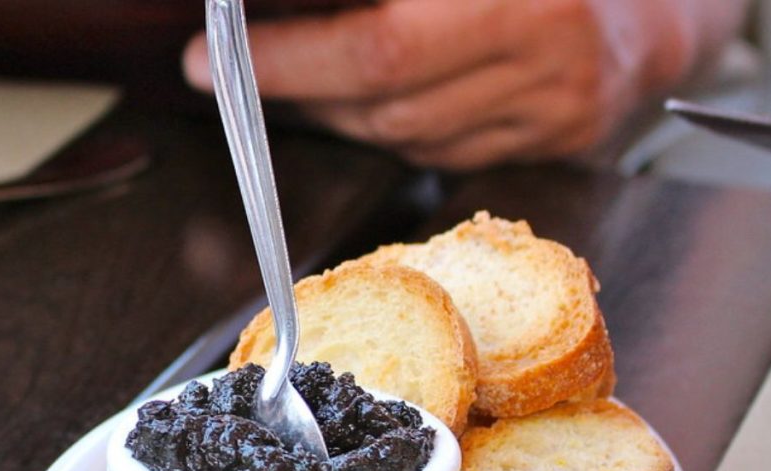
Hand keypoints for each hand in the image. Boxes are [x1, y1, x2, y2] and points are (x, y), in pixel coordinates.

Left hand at [184, 0, 747, 169]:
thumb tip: (291, 8)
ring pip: (404, 139)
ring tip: (311, 74)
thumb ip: (385, 0)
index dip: (287, 59)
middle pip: (382, 104)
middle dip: (300, 89)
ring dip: (342, 111)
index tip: (215, 61)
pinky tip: (382, 97)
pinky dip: (394, 129)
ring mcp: (554, 111)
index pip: (377, 47)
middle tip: (243, 71)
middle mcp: (544, 56)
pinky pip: (441, 155)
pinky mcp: (555, 143)